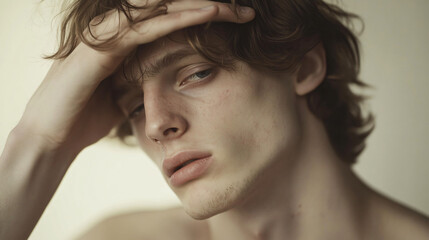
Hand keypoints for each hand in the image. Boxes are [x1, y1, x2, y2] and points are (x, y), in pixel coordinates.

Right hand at [15, 0, 254, 156]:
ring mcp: (107, 35)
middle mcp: (117, 29)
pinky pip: (143, 27)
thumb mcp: (127, 92)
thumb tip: (168, 81)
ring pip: (158, 9)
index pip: (170, 18)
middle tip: (244, 11)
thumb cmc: (89, 115)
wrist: (52, 136)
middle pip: (168, 7)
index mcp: (127, 39)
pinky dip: (174, 19)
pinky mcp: (100, 47)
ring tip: (230, 7)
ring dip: (197, 5)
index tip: (236, 23)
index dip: (203, 16)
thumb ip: (144, 78)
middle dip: (208, 6)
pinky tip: (204, 13)